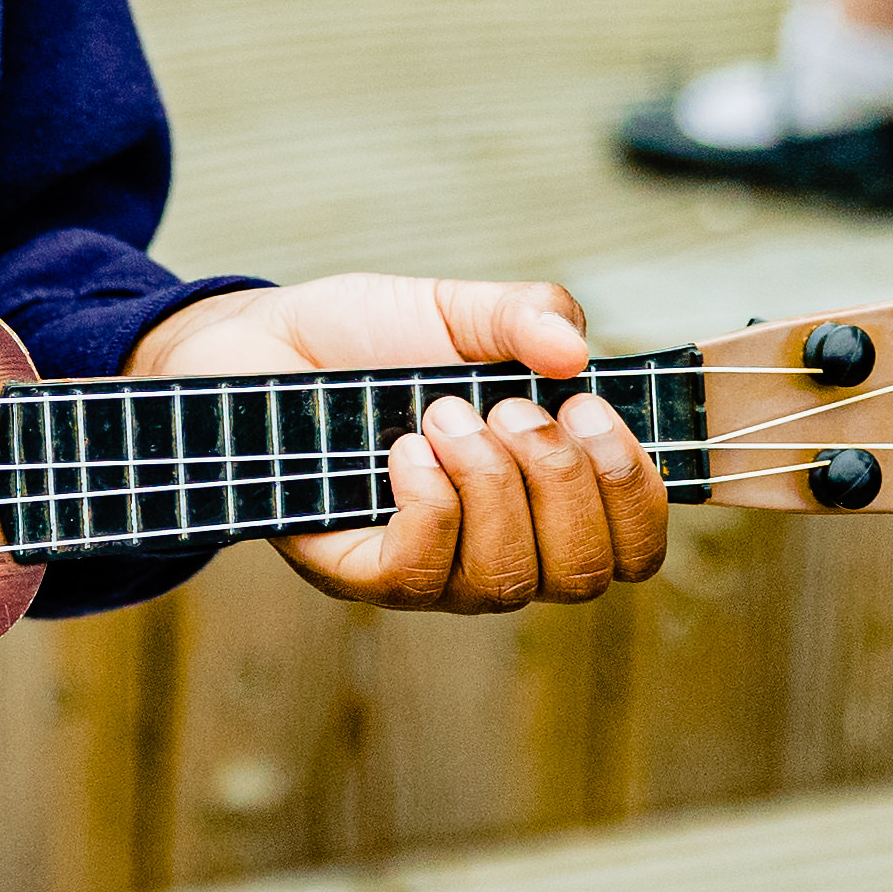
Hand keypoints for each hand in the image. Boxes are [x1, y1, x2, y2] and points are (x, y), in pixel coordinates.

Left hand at [131, 275, 668, 613]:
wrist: (256, 343)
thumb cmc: (363, 339)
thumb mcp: (456, 309)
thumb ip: (526, 315)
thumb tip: (577, 349)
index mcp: (542, 498)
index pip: (633, 551)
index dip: (636, 495)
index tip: (592, 411)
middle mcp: (496, 549)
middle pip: (582, 577)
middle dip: (563, 482)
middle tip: (510, 407)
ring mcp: (428, 570)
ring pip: (506, 581)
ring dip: (491, 485)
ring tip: (443, 412)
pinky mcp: (356, 573)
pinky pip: (420, 575)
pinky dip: (429, 504)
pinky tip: (404, 448)